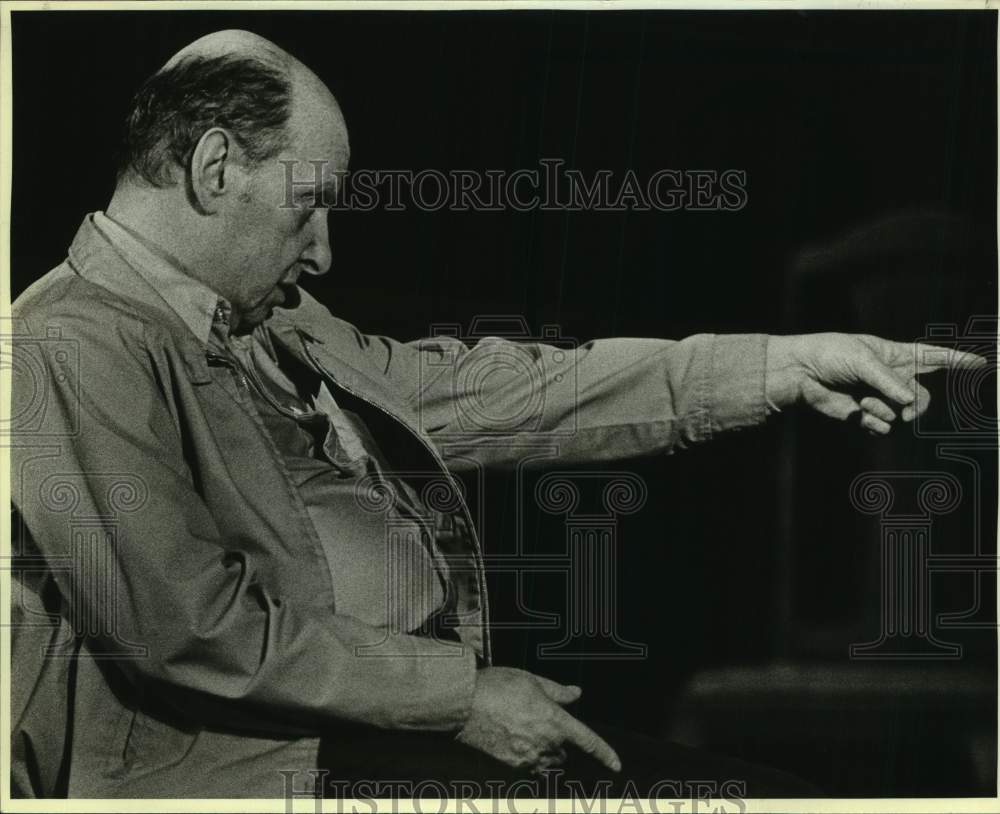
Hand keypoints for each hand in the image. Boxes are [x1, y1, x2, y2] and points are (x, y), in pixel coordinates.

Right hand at [455, 666, 620, 774]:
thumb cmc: (498, 686)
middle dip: (560, 741)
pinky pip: (531, 766)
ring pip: (549, 762)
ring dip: (548, 752)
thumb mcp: (531, 680)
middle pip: (564, 752)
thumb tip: (576, 693)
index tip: (617, 765)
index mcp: (555, 721)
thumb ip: (557, 691)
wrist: (464, 704)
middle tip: (541, 721)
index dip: (605, 754)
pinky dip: (531, 758)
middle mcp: (546, 743)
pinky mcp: (512, 764)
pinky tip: (517, 740)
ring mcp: (528, 757)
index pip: (588, 741)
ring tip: (527, 731)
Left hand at [765, 333, 987, 434]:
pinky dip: (873, 423)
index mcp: (895, 356)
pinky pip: (883, 427)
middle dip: (917, 405)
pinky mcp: (864, 416)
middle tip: (908, 409)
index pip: (933, 357)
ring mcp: (878, 398)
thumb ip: (888, 379)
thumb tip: (910, 401)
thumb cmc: (830, 355)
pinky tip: (857, 413)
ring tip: (860, 399)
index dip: (958, 360)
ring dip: (882, 409)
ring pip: (901, 414)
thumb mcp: (861, 359)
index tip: (982, 363)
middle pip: (921, 397)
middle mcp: (891, 378)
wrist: (801, 373)